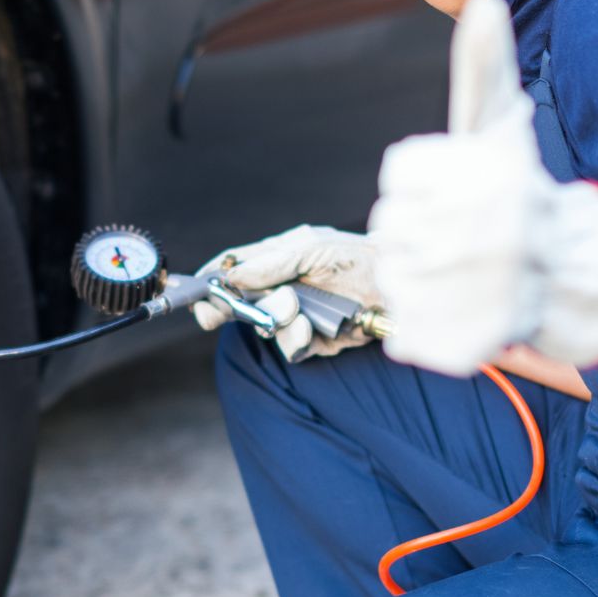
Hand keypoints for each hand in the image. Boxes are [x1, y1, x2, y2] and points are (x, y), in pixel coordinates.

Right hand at [189, 225, 379, 361]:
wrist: (399, 290)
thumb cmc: (359, 258)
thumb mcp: (313, 248)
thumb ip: (271, 261)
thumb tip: (234, 273)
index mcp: (277, 259)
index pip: (234, 267)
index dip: (213, 279)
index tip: (198, 290)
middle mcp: (281, 287)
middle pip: (238, 302)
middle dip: (230, 308)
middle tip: (221, 313)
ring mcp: (295, 315)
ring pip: (263, 327)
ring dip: (275, 320)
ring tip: (296, 309)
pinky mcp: (312, 341)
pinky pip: (289, 348)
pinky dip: (296, 340)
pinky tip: (312, 328)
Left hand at [366, 0, 597, 375]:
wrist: (596, 276)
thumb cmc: (531, 193)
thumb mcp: (505, 124)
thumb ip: (484, 65)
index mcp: (487, 173)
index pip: (399, 179)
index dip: (425, 188)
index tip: (464, 195)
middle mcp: (488, 231)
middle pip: (391, 233)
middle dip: (424, 236)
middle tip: (470, 241)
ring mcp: (483, 293)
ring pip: (396, 284)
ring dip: (424, 283)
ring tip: (471, 275)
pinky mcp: (474, 345)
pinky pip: (408, 336)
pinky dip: (430, 329)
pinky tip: (468, 311)